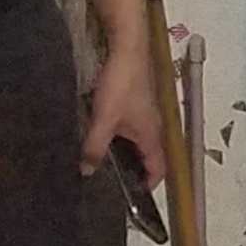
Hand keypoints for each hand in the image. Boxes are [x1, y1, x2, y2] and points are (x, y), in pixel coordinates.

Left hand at [82, 17, 171, 179]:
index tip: (131, 198)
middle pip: (150, 157)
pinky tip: (103, 137)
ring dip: (127, 154)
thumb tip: (87, 172)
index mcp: (152, 135)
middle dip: (136, 172)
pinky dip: (122, 139)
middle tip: (112, 184)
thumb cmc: (121, 84)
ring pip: (140, 142)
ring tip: (104, 164)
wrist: (127, 47)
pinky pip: (133, 129)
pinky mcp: (138, 102)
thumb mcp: (104, 119)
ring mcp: (148, 113)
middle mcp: (154, 126)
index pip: (158, 169)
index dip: (148, 186)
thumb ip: (95, 147)